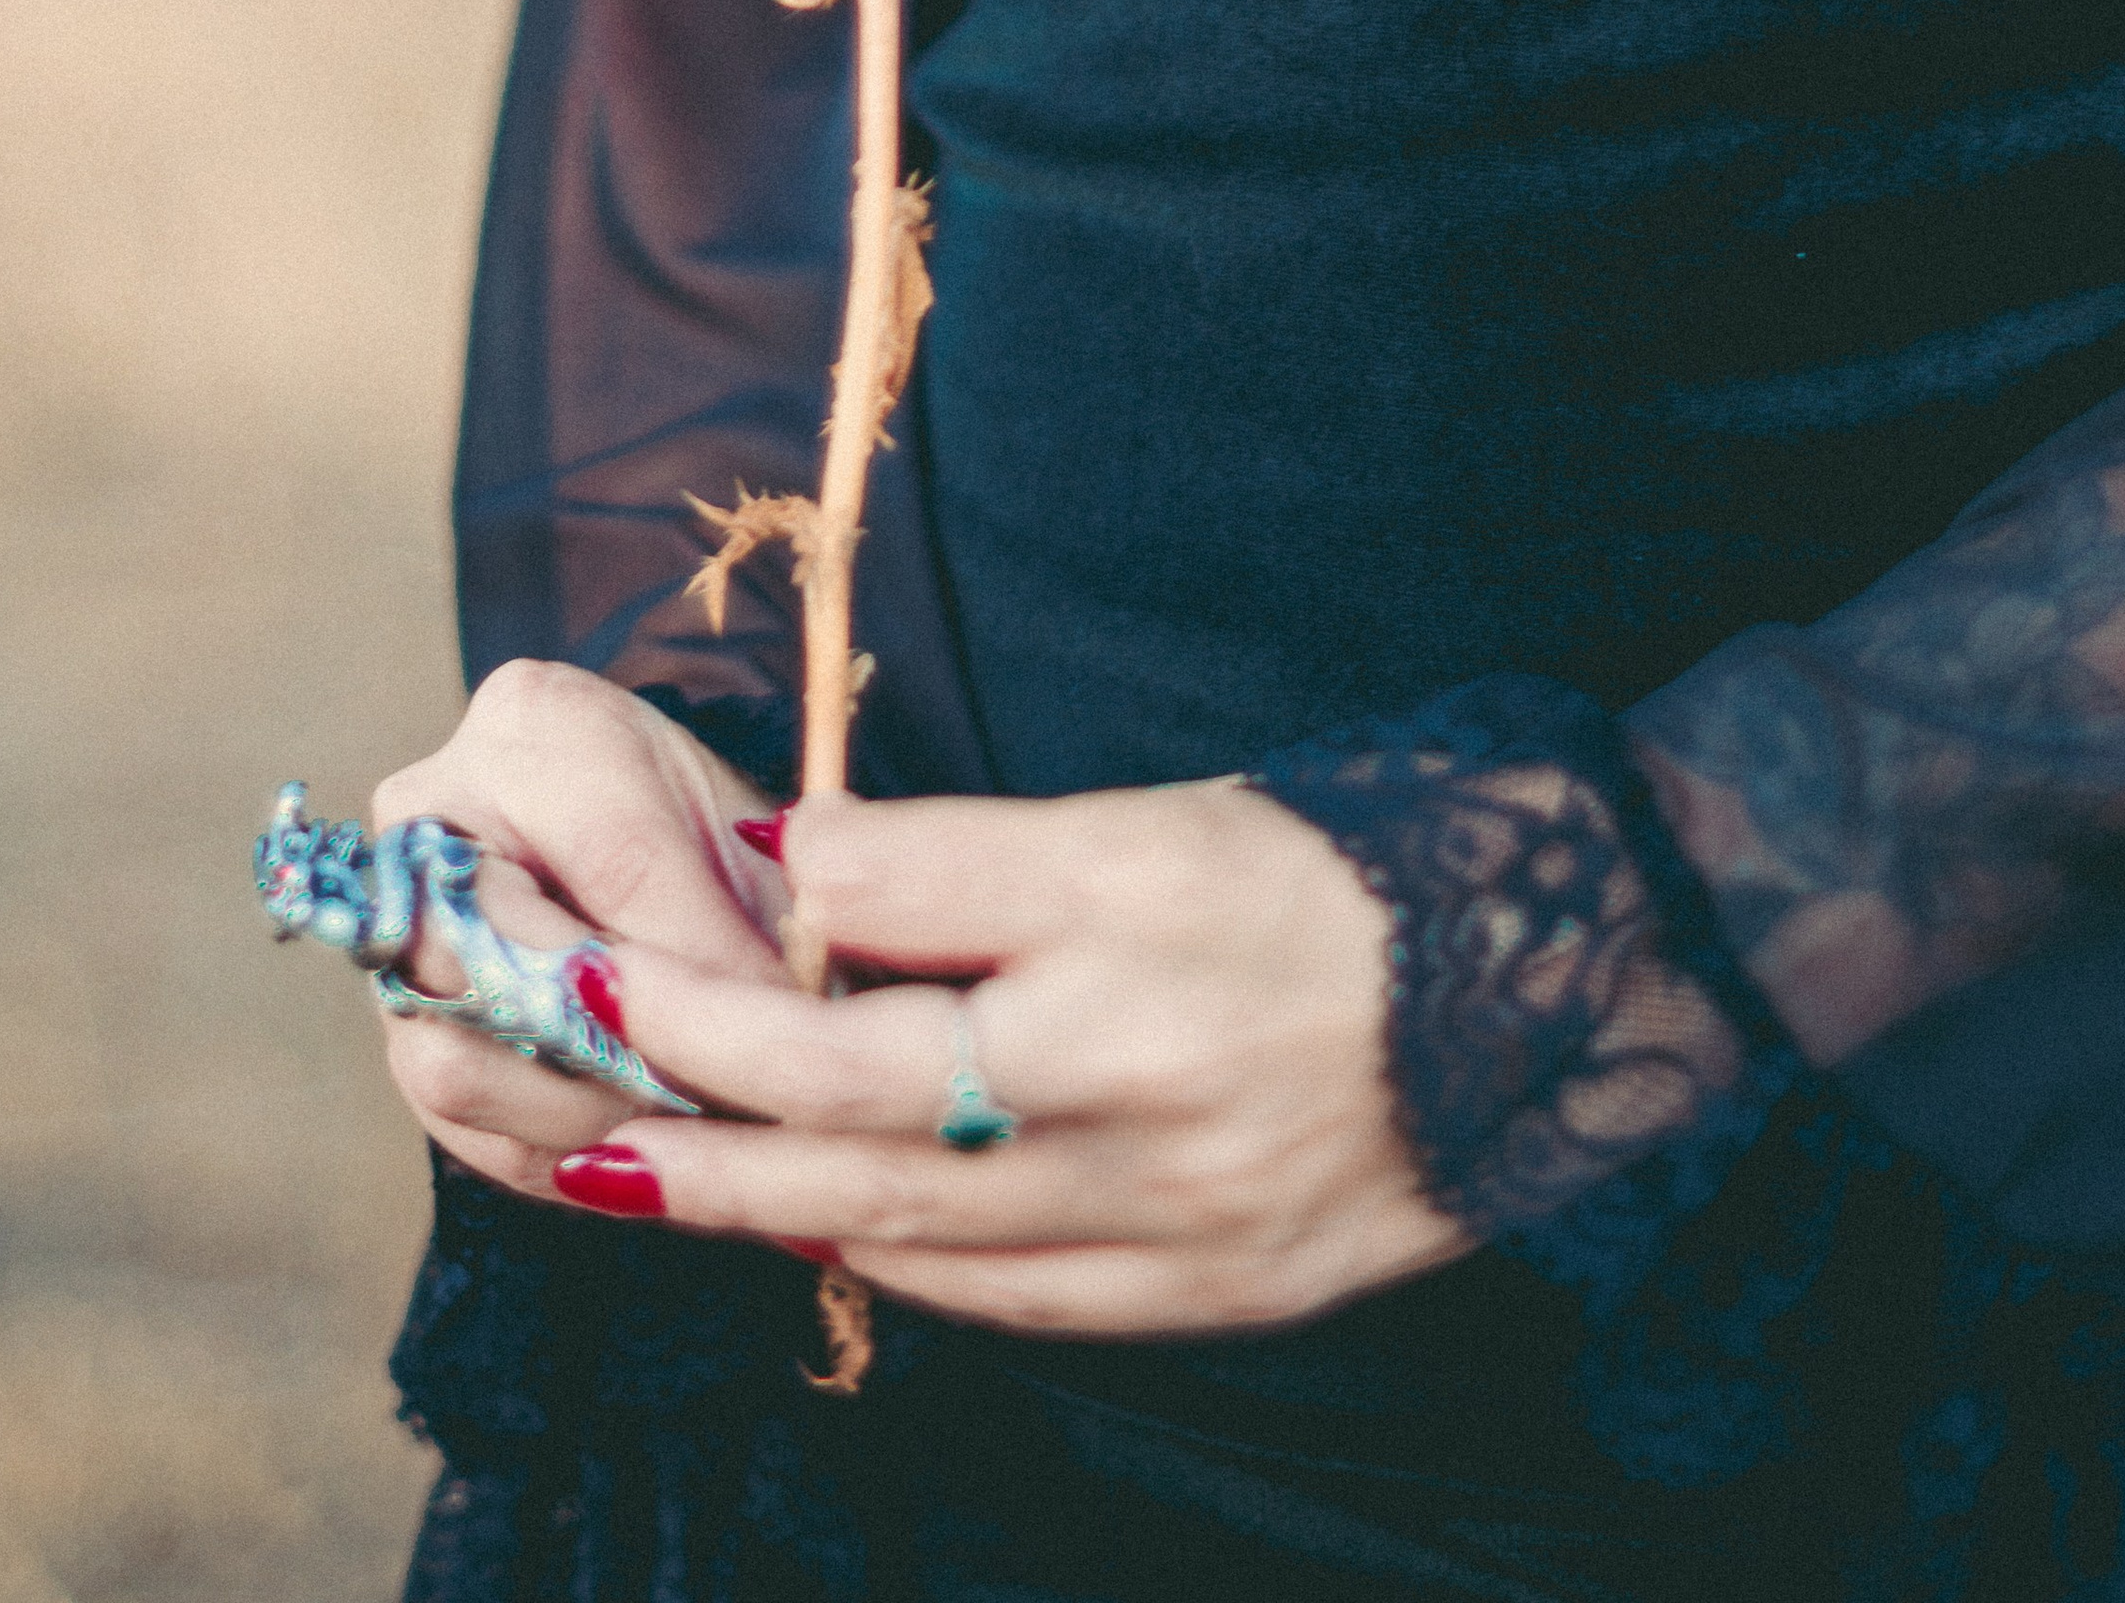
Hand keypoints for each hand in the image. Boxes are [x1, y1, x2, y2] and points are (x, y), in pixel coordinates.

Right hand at [372, 660, 794, 1196]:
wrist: (641, 849)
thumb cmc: (704, 838)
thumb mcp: (752, 847)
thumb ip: (754, 922)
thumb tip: (772, 1027)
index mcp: (536, 723)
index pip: (616, 862)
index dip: (705, 963)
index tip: (782, 1027)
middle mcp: (430, 810)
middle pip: (507, 966)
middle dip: (630, 1051)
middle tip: (721, 1093)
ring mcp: (393, 926)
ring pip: (455, 1062)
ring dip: (580, 1116)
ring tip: (678, 1124)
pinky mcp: (398, 1027)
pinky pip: (453, 1124)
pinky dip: (548, 1151)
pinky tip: (629, 1146)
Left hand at [531, 780, 1476, 1335]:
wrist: (1558, 989)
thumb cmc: (1337, 871)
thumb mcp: (1145, 819)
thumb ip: (950, 858)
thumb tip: (779, 871)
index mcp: (1117, 970)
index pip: (858, 991)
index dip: (718, 982)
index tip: (608, 966)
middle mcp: (1136, 1124)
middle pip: (856, 1141)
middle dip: (690, 1128)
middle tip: (565, 1106)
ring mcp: (1174, 1236)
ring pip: (915, 1240)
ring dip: (761, 1207)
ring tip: (637, 1177)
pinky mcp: (1212, 1301)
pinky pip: (1010, 1304)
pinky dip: (897, 1262)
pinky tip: (826, 1224)